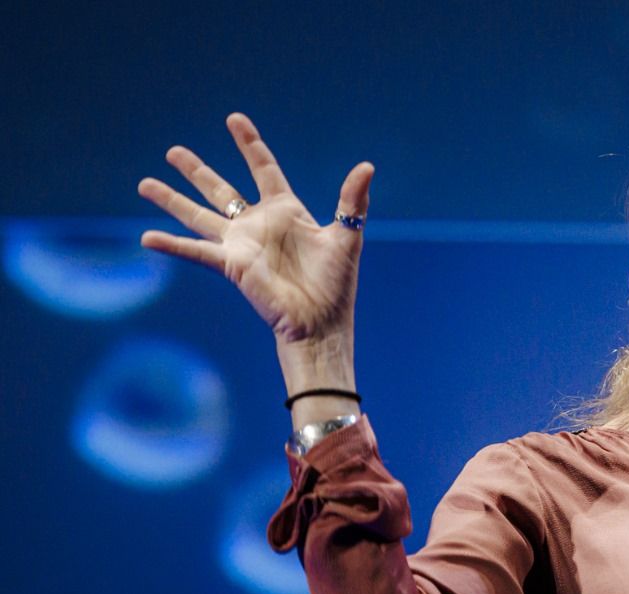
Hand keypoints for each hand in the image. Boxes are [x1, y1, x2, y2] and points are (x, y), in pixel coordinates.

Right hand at [137, 113, 373, 343]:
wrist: (322, 322)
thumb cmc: (336, 284)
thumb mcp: (347, 236)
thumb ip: (352, 200)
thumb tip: (367, 166)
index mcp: (286, 212)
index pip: (264, 170)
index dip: (250, 145)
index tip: (235, 120)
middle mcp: (259, 225)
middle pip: (221, 190)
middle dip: (197, 171)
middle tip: (173, 151)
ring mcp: (241, 245)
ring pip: (199, 215)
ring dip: (172, 200)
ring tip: (145, 183)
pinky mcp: (231, 265)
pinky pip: (196, 251)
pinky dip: (171, 245)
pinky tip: (146, 237)